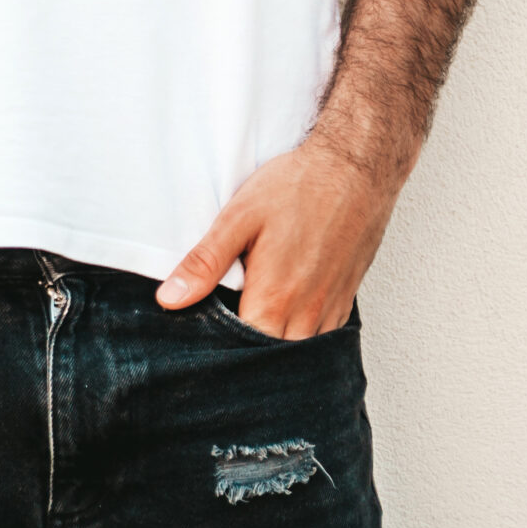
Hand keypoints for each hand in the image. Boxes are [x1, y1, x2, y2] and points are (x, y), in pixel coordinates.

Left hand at [155, 139, 401, 338]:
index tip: (201, 347)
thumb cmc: (299, 186)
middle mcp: (307, 314)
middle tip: (224, 338)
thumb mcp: (240, 217)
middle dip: (246, 358)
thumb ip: (205, 263)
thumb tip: (169, 299)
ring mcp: (331, 309)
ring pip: (300, 354)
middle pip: (271, 363)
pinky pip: (323, 337)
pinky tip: (287, 317)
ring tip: (254, 328)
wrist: (356, 165)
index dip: (218, 357)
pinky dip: (303, 337)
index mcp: (274, 300)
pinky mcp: (347, 298)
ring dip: (277, 350)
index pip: (240, 356)